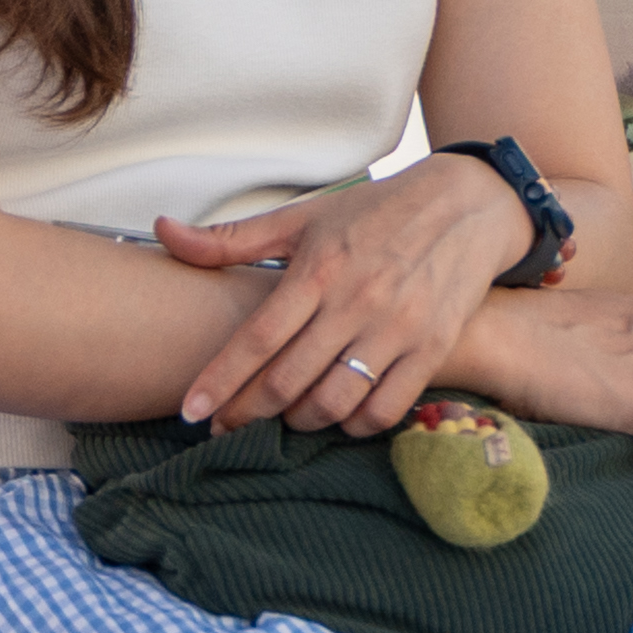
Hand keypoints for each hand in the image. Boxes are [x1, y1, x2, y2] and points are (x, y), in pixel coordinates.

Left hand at [155, 157, 530, 438]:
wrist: (470, 205)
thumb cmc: (377, 211)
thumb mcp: (305, 217)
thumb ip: (232, 239)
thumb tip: (162, 233)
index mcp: (319, 270)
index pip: (258, 339)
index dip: (220, 380)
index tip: (191, 412)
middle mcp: (357, 303)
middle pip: (288, 381)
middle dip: (248, 413)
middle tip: (226, 427)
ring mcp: (398, 330)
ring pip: (334, 402)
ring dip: (299, 422)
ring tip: (283, 418)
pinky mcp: (433, 349)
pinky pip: (386, 409)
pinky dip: (354, 424)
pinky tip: (338, 416)